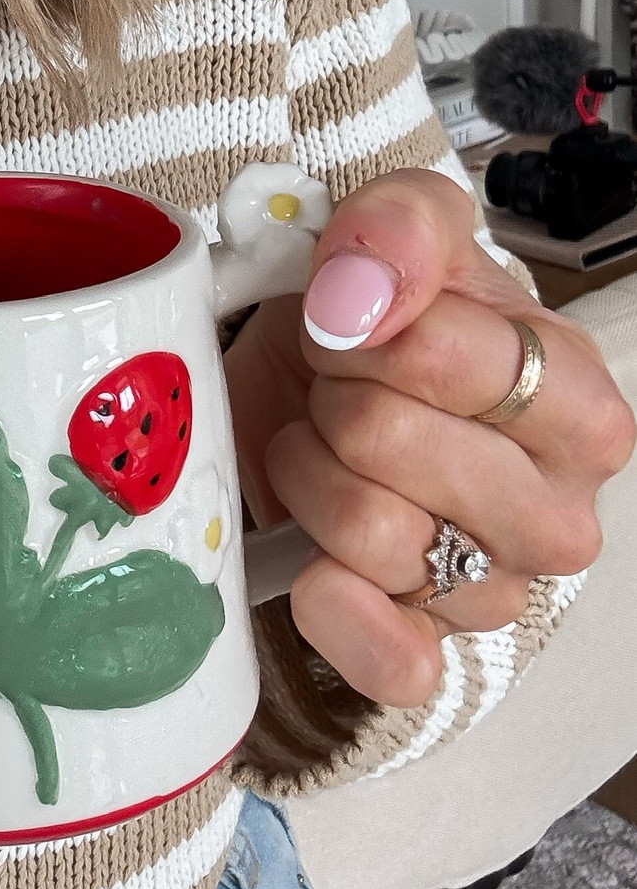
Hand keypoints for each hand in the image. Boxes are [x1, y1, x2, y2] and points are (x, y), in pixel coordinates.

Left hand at [225, 168, 634, 707]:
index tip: (350, 325)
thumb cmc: (380, 322)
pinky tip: (314, 563)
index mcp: (578, 402)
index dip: (358, 330)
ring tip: (321, 451)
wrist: (315, 389)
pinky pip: (392, 660)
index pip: (442, 356)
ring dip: (309, 476)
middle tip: (335, 393)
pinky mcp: (426, 647)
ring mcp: (496, 586)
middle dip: (331, 401)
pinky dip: (335, 611)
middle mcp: (557, 509)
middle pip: (386, 441)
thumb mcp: (398, 231)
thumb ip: (399, 228)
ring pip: (369, 534)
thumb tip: (361, 297)